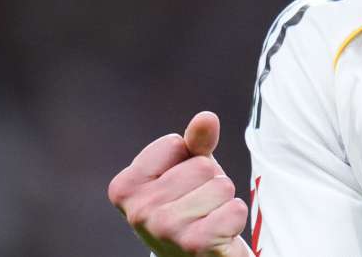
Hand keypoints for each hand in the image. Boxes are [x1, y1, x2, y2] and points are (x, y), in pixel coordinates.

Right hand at [108, 111, 248, 256]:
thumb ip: (196, 141)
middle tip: (199, 207)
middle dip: (210, 182)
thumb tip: (206, 117)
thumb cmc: (192, 205)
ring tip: (208, 219)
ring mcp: (164, 231)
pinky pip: (235, 210)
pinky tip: (220, 234)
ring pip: (221, 186)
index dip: (187, 160)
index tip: (180, 186)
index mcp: (125, 188)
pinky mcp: (195, 245)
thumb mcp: (189, 168)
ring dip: (224, 201)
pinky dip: (235, 218)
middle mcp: (138, 212)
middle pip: (201, 166)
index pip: (173, 143)